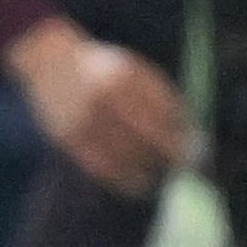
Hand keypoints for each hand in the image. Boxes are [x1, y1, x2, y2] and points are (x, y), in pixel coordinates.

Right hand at [6, 18, 188, 197]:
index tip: (197, 149)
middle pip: (147, 136)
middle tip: (186, 167)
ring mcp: (84, 118)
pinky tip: (141, 185)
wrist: (48, 60)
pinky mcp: (68, 137)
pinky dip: (124, 179)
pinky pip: (101, 166)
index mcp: (125, 78)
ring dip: (151, 170)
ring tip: (166, 176)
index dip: (182, 135)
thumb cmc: (103, 69)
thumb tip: (188, 129)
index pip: (163, 114)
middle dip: (171, 155)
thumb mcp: (133, 70)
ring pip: (126, 155)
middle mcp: (104, 98)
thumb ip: (160, 95)